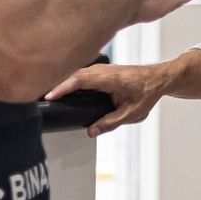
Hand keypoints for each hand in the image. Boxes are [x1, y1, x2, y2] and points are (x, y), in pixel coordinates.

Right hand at [45, 62, 166, 137]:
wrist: (159, 78)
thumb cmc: (147, 92)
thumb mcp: (130, 113)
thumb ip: (110, 123)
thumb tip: (91, 131)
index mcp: (109, 78)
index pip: (80, 80)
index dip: (63, 87)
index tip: (50, 96)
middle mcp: (103, 70)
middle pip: (74, 75)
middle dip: (57, 84)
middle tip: (41, 97)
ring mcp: (102, 68)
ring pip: (77, 72)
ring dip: (63, 81)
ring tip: (48, 94)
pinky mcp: (102, 70)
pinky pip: (82, 73)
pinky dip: (71, 80)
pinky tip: (64, 89)